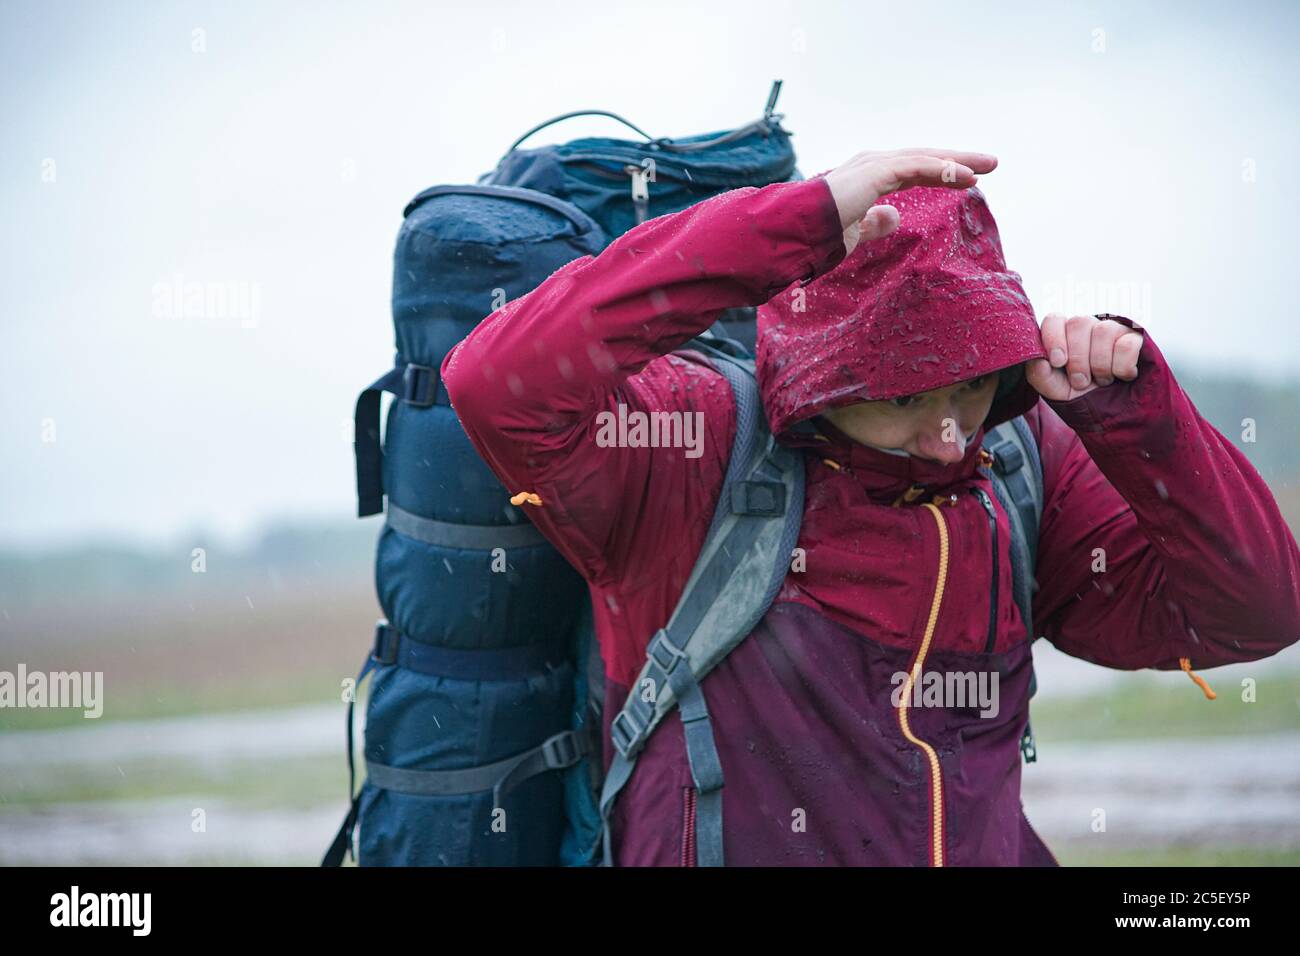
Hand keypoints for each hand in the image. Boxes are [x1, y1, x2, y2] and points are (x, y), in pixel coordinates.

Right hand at [823, 148, 997, 253]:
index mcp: (868, 178)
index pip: (913, 171)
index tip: (967, 179)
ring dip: (957, 160)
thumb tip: (895, 216)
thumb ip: (873, 224)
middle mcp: (873, 164)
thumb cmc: (817, 234)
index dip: (941, 173)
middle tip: (989, 164)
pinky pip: (916, 166)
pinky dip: (942, 169)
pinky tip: (964, 175)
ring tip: (987, 165)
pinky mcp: (875, 171)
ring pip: (925, 158)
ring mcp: (874, 165)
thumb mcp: (853, 232)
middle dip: (957, 160)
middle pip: (924, 158)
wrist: (796, 230)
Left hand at [1025, 314, 1143, 400]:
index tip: (1058, 362)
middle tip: (1080, 381)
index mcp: (1063, 334)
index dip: (1054, 338)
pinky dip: (1121, 367)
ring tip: (1101, 381)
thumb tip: (1038, 359)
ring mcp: (1112, 329)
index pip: (1054, 319)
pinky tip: (1121, 376)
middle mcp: (1087, 327)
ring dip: (1100, 365)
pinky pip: (1127, 344)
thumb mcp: (1055, 390)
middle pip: (1078, 322)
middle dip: (1078, 359)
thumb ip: (1039, 374)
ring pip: (1103, 331)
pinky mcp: (1135, 338)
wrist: (1113, 411)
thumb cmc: (1080, 394)